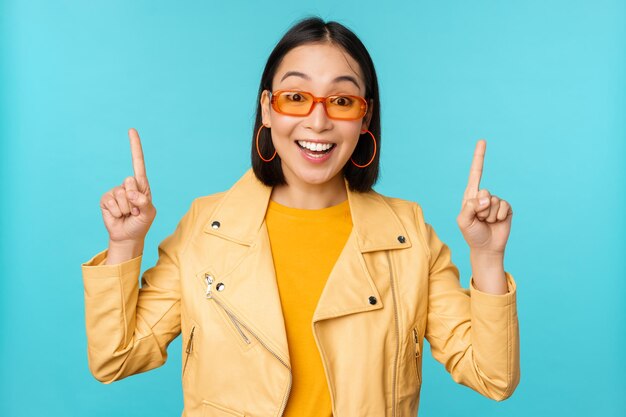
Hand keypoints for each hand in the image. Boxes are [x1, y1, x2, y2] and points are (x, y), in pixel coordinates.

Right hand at [99, 128, 156, 243]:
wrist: (127, 236)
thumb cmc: (140, 223)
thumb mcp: (148, 214)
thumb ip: (144, 202)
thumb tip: (132, 193)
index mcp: (142, 185)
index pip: (138, 163)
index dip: (135, 147)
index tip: (131, 130)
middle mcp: (128, 185)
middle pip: (130, 182)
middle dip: (134, 200)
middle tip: (135, 211)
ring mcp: (116, 191)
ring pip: (121, 195)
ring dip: (126, 209)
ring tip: (127, 214)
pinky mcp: (105, 199)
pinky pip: (110, 202)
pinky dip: (116, 212)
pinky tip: (118, 215)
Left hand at [456, 139, 512, 254]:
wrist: (486, 247)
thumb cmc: (472, 234)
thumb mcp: (463, 221)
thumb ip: (470, 207)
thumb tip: (485, 197)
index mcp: (470, 195)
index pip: (475, 172)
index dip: (479, 157)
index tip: (482, 141)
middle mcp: (483, 196)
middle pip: (484, 192)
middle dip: (480, 209)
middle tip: (479, 219)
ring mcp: (495, 202)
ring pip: (494, 202)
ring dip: (489, 216)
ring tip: (486, 222)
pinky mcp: (506, 209)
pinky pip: (504, 207)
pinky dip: (499, 217)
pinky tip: (497, 222)